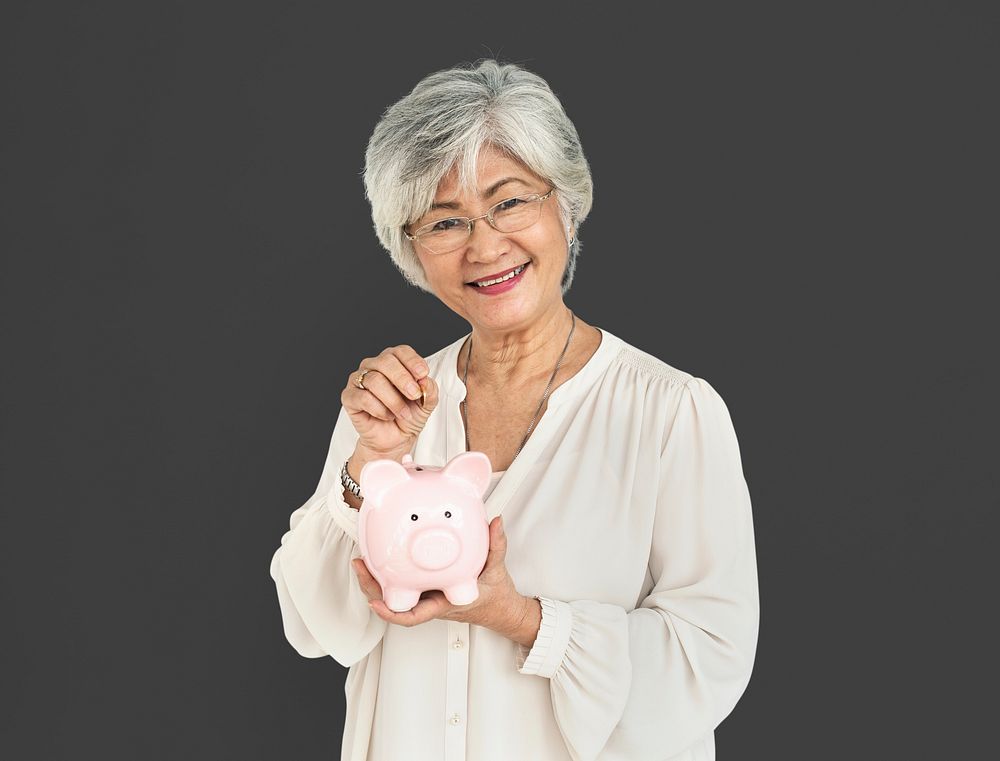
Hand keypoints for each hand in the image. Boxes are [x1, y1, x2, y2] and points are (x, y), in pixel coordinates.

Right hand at [341, 344, 439, 457]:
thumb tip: (424, 380)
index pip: (401, 351)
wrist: (395, 439)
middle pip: (386, 361)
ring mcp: (359, 380)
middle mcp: (374, 366)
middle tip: (414, 395)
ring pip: (375, 380)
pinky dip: (379, 409)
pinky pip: (363, 397)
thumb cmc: (408, 416)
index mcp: (393, 362)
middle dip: (403, 379)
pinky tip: (387, 416)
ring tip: (403, 413)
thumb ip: (429, 389)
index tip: (423, 375)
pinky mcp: (349, 396)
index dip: (412, 361)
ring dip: (393, 400)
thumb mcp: (427, 403)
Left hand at [351, 516, 523, 631]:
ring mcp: (425, 595)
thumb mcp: (498, 570)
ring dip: (374, 579)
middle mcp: (429, 601)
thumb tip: (495, 522)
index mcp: (444, 603)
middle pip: (393, 602)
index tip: (377, 603)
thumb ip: (496, 545)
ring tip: (361, 559)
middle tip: (360, 566)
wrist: (497, 607)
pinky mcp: (424, 587)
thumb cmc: (494, 595)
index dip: (391, 613)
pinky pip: (402, 582)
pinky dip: (388, 572)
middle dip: (371, 587)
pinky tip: (380, 555)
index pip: (413, 615)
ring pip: (393, 592)